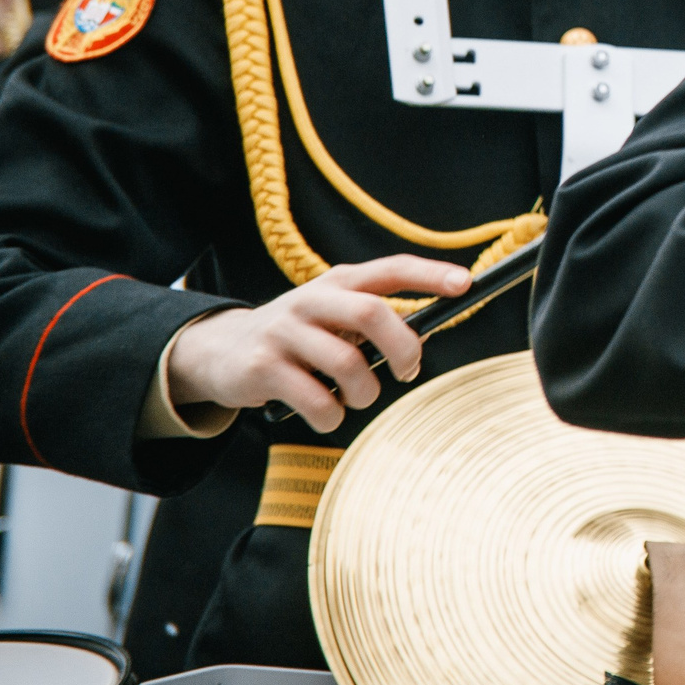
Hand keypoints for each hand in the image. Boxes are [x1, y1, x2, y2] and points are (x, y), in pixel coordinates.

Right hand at [168, 255, 470, 432]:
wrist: (218, 350)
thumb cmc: (297, 336)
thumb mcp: (333, 315)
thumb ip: (373, 321)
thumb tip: (423, 340)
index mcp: (339, 282)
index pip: (391, 269)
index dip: (430, 274)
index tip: (465, 284)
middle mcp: (312, 299)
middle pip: (370, 313)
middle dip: (402, 347)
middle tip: (408, 371)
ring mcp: (284, 332)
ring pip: (347, 365)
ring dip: (364, 393)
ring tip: (356, 397)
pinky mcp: (261, 367)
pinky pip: (317, 401)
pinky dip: (332, 415)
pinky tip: (326, 411)